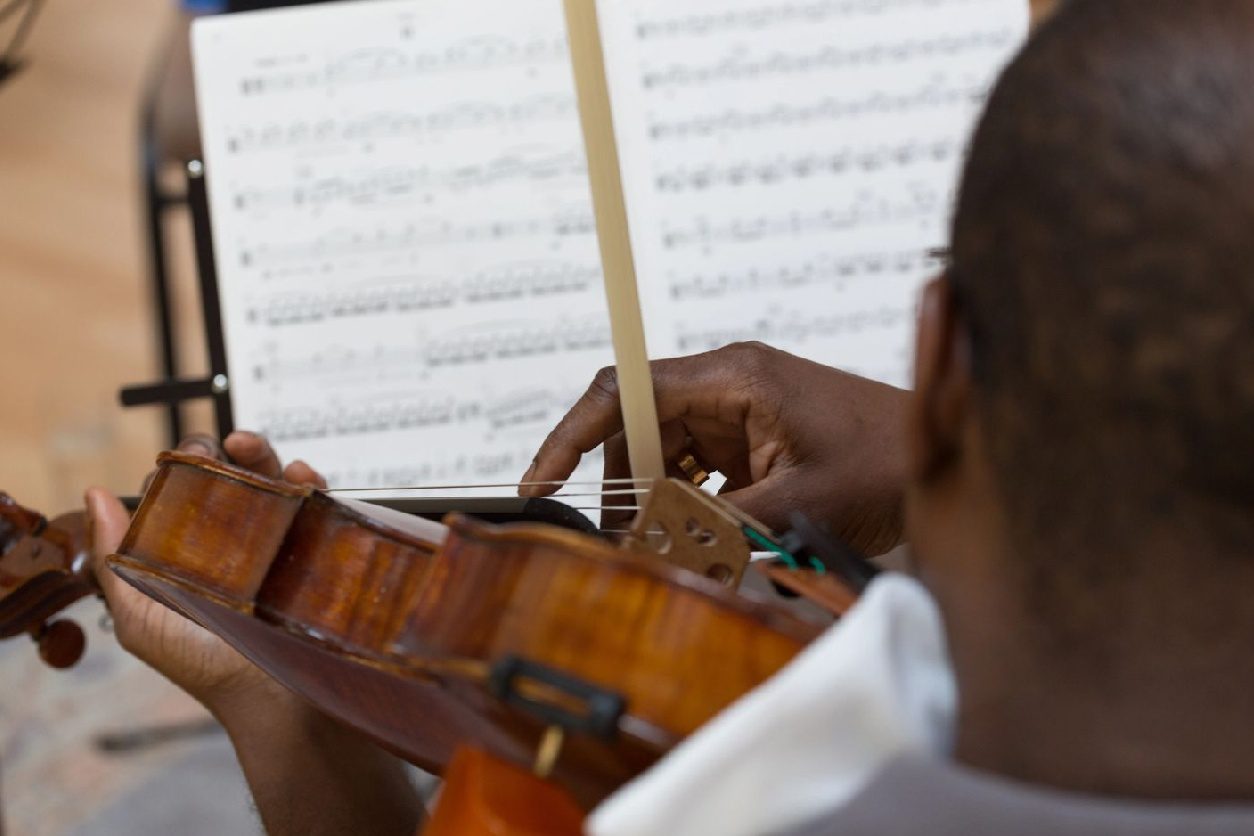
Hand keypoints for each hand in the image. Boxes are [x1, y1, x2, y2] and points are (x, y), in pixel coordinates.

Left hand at [88, 431, 324, 711]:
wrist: (279, 703)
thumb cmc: (208, 669)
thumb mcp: (143, 619)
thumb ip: (117, 561)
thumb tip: (94, 496)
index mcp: (192, 560)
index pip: (185, 499)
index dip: (181, 473)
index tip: (181, 462)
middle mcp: (237, 549)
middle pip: (231, 482)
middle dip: (223, 453)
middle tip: (218, 445)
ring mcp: (280, 548)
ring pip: (272, 484)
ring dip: (263, 454)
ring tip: (250, 444)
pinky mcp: (317, 550)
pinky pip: (315, 505)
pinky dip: (308, 481)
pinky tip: (300, 476)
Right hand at [522, 342, 908, 554]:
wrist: (940, 454)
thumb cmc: (885, 462)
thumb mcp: (798, 500)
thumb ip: (720, 523)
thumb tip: (652, 549)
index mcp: (733, 377)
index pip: (626, 391)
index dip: (572, 432)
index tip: (541, 479)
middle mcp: (727, 384)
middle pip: (638, 426)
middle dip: (622, 483)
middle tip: (620, 541)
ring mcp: (739, 410)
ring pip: (664, 450)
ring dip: (657, 498)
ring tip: (662, 546)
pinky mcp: (752, 436)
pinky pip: (697, 465)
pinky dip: (688, 501)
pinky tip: (697, 535)